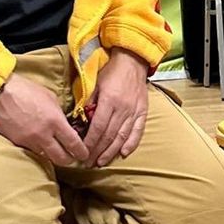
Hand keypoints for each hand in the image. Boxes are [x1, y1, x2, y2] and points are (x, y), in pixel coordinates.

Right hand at [0, 74, 88, 166]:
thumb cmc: (26, 90)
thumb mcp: (50, 97)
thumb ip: (59, 113)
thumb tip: (65, 123)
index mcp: (55, 121)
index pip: (74, 143)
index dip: (82, 152)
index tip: (84, 154)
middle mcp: (44, 135)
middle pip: (62, 158)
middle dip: (70, 160)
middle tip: (72, 157)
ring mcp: (30, 141)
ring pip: (47, 158)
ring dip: (53, 156)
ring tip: (56, 152)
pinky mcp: (18, 144)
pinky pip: (33, 153)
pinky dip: (39, 151)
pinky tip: (41, 145)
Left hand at [82, 48, 148, 167]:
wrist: (133, 61)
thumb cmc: (111, 71)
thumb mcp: (96, 83)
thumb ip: (88, 101)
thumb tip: (80, 119)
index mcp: (109, 101)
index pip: (97, 128)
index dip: (89, 143)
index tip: (82, 152)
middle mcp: (122, 109)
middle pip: (108, 136)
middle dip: (97, 151)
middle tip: (88, 162)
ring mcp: (134, 111)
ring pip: (122, 137)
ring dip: (111, 151)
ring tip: (102, 162)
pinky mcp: (142, 112)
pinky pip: (138, 131)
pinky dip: (131, 143)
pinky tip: (123, 153)